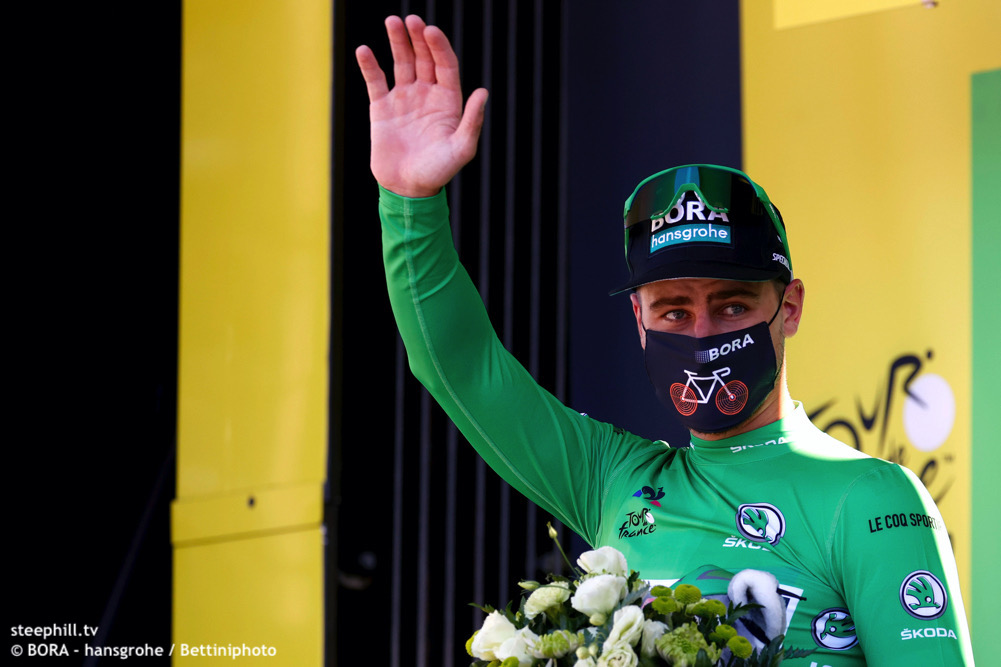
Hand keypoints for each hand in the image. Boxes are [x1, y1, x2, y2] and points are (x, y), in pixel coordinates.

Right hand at [356, 15, 488, 197]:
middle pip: (424, 58)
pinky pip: (376, 81)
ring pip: (401, 63)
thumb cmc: (438, 172)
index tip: (430, 31)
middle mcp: (427, 94)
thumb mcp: (461, 150)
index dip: (439, 47)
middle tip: (411, 20)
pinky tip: (365, 51)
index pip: (445, 65)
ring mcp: (404, 99)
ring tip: (392, 22)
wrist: (407, 189)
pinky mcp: (382, 108)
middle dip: (418, 38)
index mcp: (448, 101)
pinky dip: (370, 66)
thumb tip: (483, 91)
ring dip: (397, 42)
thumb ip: (472, 121)